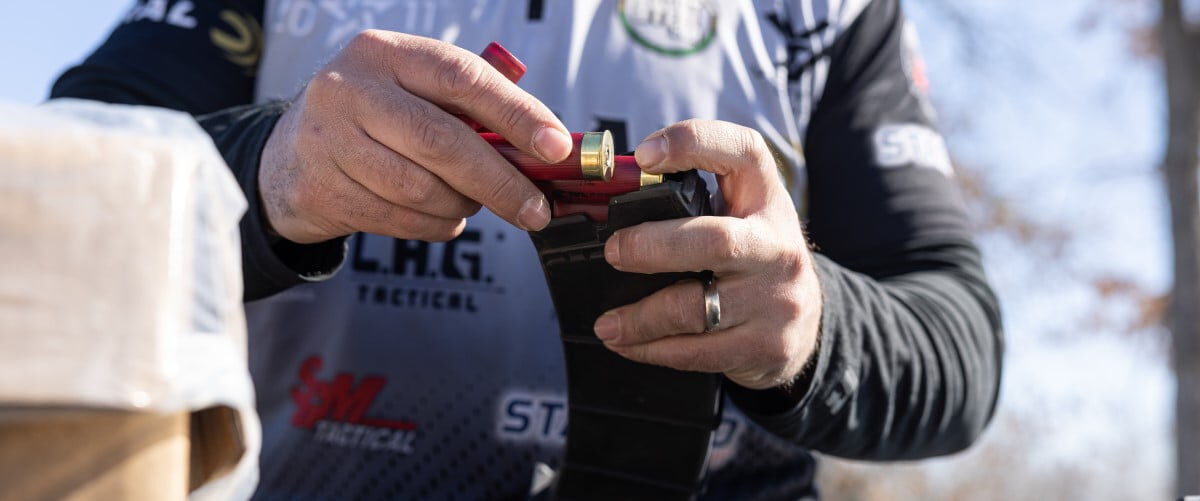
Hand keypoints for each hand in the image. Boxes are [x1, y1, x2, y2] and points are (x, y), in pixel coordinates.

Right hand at [259, 30, 572, 242]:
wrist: (289, 157)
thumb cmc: (374, 120)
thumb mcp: (413, 92)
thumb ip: (471, 110)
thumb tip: (546, 149)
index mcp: (386, 53)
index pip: (462, 77)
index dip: (516, 113)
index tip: (556, 147)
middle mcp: (352, 89)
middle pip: (443, 141)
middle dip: (501, 181)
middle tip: (537, 209)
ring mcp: (331, 141)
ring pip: (422, 189)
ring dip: (465, 205)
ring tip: (475, 203)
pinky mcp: (324, 190)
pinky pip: (401, 220)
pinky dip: (437, 225)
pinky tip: (444, 216)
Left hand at [592, 120, 822, 389]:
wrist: (805, 323)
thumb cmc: (752, 257)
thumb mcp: (740, 214)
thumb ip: (692, 201)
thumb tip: (610, 200)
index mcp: (766, 197)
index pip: (741, 152)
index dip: (692, 143)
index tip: (644, 154)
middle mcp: (778, 245)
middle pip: (714, 242)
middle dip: (652, 247)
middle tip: (613, 253)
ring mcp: (777, 299)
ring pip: (695, 309)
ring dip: (640, 318)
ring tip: (607, 324)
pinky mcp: (767, 345)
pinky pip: (698, 352)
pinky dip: (653, 350)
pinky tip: (629, 344)